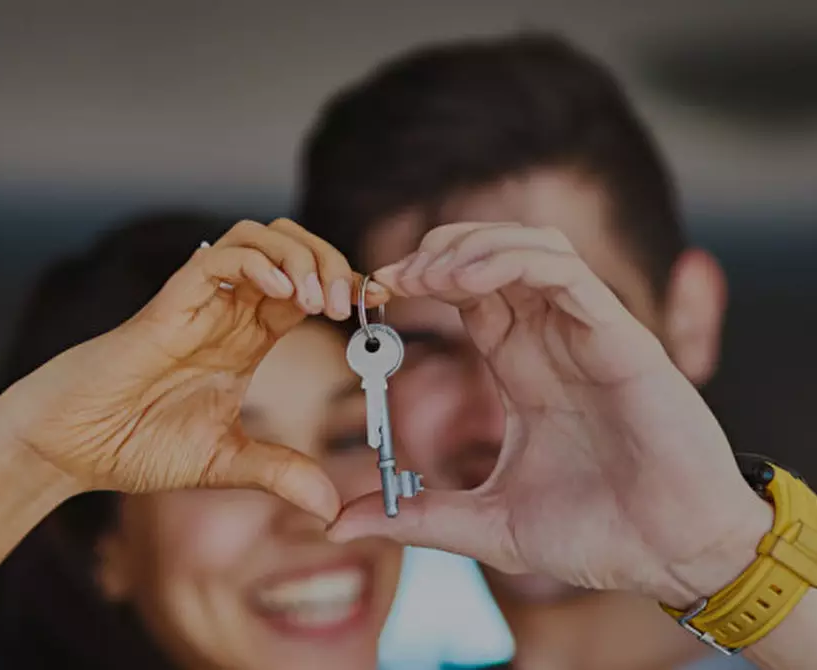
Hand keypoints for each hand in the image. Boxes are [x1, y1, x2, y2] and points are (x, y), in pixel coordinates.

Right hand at [0, 218, 385, 521]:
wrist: (73, 449)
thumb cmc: (137, 446)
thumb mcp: (226, 462)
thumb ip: (279, 472)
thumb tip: (332, 506)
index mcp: (249, 339)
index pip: (310, 289)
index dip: (347, 286)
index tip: (379, 303)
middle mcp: (230, 312)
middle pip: (293, 249)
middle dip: (331, 262)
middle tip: (350, 303)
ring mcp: (201, 303)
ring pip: (259, 238)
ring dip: (301, 256)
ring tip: (319, 299)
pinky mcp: (169, 303)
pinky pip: (217, 259)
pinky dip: (257, 263)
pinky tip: (281, 294)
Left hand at [328, 222, 769, 604]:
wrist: (672, 557)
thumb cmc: (594, 535)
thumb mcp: (487, 525)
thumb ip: (415, 516)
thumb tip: (339, 525)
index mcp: (523, 367)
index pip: (468, 295)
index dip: (420, 281)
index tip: (374, 293)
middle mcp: (553, 339)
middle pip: (492, 256)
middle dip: (436, 252)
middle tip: (391, 277)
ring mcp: (587, 332)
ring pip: (529, 248)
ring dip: (470, 247)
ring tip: (423, 274)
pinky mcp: (621, 336)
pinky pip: (564, 272)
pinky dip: (511, 261)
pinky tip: (464, 282)